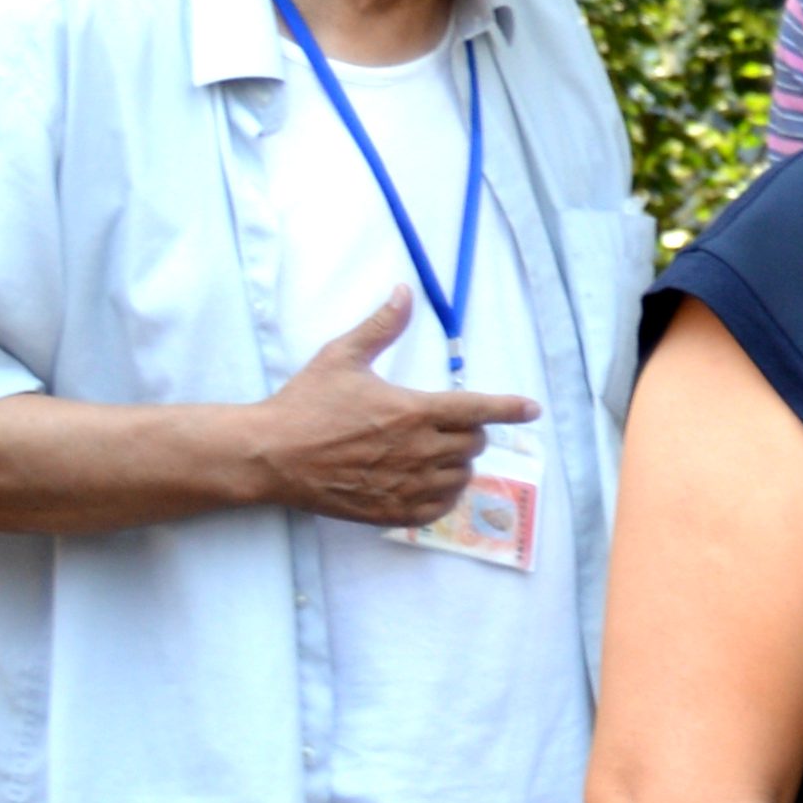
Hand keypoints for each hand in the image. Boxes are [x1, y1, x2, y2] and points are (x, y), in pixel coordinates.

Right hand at [237, 289, 534, 527]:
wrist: (271, 454)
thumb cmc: (305, 403)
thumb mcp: (342, 356)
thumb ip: (381, 327)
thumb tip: (404, 292)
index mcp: (413, 411)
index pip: (478, 410)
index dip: (509, 408)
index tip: (531, 409)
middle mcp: (418, 450)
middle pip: (473, 443)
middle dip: (469, 432)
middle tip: (445, 425)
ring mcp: (408, 483)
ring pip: (461, 475)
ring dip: (457, 463)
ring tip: (433, 452)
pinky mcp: (395, 510)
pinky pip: (441, 506)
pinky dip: (444, 493)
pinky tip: (428, 481)